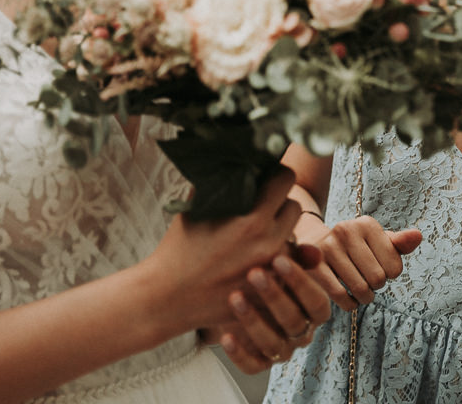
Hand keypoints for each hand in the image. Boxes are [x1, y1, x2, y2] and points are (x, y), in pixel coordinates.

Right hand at [153, 168, 301, 330]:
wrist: (167, 297)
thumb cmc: (178, 251)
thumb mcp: (195, 209)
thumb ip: (220, 186)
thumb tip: (232, 164)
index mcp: (252, 219)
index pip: (285, 181)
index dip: (277, 175)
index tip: (268, 177)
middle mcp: (268, 242)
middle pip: (294, 208)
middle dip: (281, 203)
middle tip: (263, 205)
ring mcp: (271, 268)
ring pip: (293, 237)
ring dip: (280, 232)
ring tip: (255, 235)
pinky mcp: (268, 288)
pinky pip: (284, 265)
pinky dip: (274, 258)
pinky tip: (252, 257)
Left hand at [215, 250, 331, 370]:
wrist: (241, 295)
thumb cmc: (269, 276)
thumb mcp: (281, 264)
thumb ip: (297, 257)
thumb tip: (313, 253)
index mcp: (314, 312)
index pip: (317, 303)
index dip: (300, 283)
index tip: (279, 259)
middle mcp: (301, 334)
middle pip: (294, 322)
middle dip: (274, 297)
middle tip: (254, 273)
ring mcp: (281, 351)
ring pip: (272, 344)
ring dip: (253, 321)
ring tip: (234, 297)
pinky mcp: (258, 363)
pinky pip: (251, 366)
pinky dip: (238, 353)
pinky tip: (225, 336)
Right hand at [299, 216, 421, 310]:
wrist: (313, 244)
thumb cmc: (355, 247)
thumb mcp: (377, 242)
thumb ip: (399, 244)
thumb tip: (418, 236)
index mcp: (367, 224)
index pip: (395, 267)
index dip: (390, 274)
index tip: (379, 268)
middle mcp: (346, 230)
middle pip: (378, 279)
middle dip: (376, 286)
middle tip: (367, 280)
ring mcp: (328, 247)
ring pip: (360, 289)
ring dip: (364, 298)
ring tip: (360, 291)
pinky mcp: (313, 265)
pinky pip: (340, 296)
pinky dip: (349, 305)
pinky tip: (348, 299)